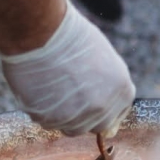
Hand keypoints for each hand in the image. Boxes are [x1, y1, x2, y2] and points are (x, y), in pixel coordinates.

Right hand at [0, 0, 135, 137]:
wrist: (42, 32)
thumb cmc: (70, 36)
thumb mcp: (103, 57)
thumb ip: (108, 84)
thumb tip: (103, 104)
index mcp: (121, 89)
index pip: (117, 114)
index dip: (103, 109)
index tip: (90, 102)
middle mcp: (103, 108)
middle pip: (95, 125)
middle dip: (83, 114)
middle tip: (67, 94)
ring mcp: (77, 117)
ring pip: (70, 127)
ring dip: (62, 114)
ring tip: (51, 87)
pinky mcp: (50, 120)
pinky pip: (47, 122)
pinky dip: (42, 109)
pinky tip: (38, 88)